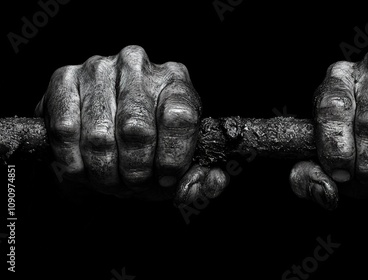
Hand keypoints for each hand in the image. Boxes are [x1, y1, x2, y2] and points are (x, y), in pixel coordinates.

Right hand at [35, 45, 228, 202]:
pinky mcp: (64, 78)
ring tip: (110, 181)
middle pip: (137, 129)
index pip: (180, 117)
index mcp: (175, 80)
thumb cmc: (150, 147)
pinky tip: (83, 170)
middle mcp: (137, 64)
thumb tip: (211, 183)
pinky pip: (65, 128)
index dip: (172, 157)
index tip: (165, 179)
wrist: (105, 130)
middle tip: (133, 185)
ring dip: (104, 172)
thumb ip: (202, 177)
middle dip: (134, 171)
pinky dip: (73, 160)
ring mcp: (99, 68)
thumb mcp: (180, 163)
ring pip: (99, 135)